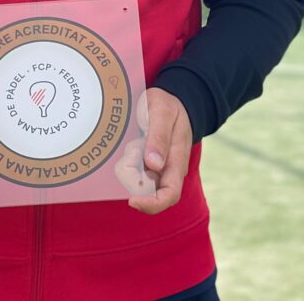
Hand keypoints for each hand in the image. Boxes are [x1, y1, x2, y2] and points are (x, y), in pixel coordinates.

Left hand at [123, 88, 192, 214]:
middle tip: (127, 157)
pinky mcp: (150, 162)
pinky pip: (137, 171)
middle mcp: (169, 169)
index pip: (169, 195)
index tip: (132, 200)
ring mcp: (160, 166)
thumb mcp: (163, 113)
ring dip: (130, 171)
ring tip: (130, 145)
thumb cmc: (169, 105)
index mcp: (177, 161)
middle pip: (152, 193)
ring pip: (141, 182)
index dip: (151, 204)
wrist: (174, 100)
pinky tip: (126, 147)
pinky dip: (129, 165)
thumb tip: (154, 165)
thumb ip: (159, 137)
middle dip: (134, 183)